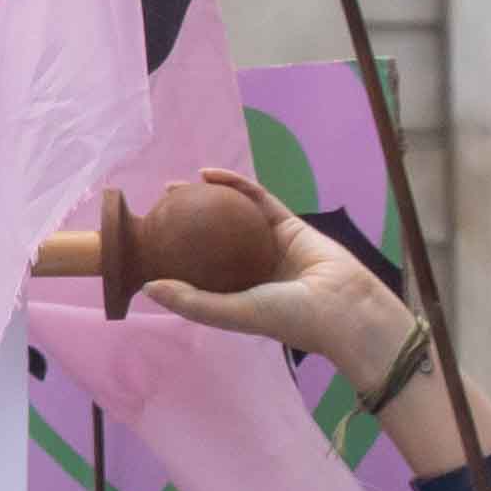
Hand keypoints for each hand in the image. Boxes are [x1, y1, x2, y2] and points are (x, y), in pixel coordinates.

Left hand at [107, 178, 480, 466]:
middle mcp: (249, 270)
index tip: (146, 243)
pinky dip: (235, 184)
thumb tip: (147, 286)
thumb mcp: (233, 312)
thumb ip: (192, 302)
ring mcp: (268, 245)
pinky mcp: (288, 224)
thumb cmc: (289, 317)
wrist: (344, 305)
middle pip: (209, 242)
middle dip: (182, 226)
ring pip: (231, 217)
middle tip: (155, 211)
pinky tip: (208, 173)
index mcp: (236, 295)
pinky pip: (257, 199)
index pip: (196, 274)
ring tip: (174, 188)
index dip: (171, 259)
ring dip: (205, 200)